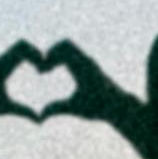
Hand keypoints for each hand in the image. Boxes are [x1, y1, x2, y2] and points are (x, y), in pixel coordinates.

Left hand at [0, 38, 118, 122]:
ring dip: (53, 51)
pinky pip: (73, 52)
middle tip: (42, 67)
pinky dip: (60, 56)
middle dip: (50, 51)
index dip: (50, 57)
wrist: (115, 109)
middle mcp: (83, 61)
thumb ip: (57, 108)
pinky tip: (53, 68)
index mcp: (79, 68)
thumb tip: (42, 114)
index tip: (42, 71)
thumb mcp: (71, 107)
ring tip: (46, 67)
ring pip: (67, 44)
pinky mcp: (90, 65)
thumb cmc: (97, 108)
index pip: (62, 53)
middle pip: (63, 44)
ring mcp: (87, 61)